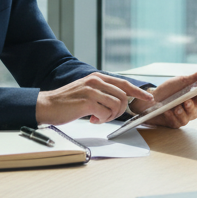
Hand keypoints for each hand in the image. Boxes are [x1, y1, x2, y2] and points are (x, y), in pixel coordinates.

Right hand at [35, 73, 153, 124]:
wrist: (47, 106)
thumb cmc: (67, 102)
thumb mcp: (87, 91)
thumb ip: (102, 92)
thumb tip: (120, 101)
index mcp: (98, 77)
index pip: (124, 83)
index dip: (139, 91)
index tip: (149, 98)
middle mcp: (96, 81)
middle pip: (123, 96)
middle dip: (120, 110)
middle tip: (108, 116)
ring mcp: (92, 90)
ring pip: (117, 105)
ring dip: (110, 116)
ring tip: (98, 117)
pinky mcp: (87, 102)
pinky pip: (106, 113)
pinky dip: (101, 120)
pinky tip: (92, 119)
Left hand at [128, 66, 196, 129]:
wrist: (150, 100)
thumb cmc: (168, 90)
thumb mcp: (182, 81)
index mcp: (196, 96)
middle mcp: (192, 107)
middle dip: (193, 105)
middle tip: (187, 101)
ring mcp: (184, 116)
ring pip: (189, 117)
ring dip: (182, 112)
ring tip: (175, 107)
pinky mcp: (175, 123)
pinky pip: (177, 122)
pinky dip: (172, 116)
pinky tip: (167, 111)